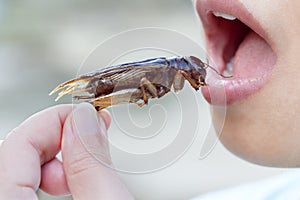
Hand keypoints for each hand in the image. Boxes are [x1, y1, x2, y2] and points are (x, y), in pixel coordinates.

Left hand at [0, 103, 133, 199]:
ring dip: (57, 161)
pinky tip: (75, 183)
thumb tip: (84, 120)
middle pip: (12, 156)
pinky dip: (52, 177)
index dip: (53, 121)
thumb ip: (92, 164)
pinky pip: (24, 188)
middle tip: (93, 138)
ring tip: (90, 168)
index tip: (87, 115)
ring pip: (18, 171)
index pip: (15, 146)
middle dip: (57, 141)